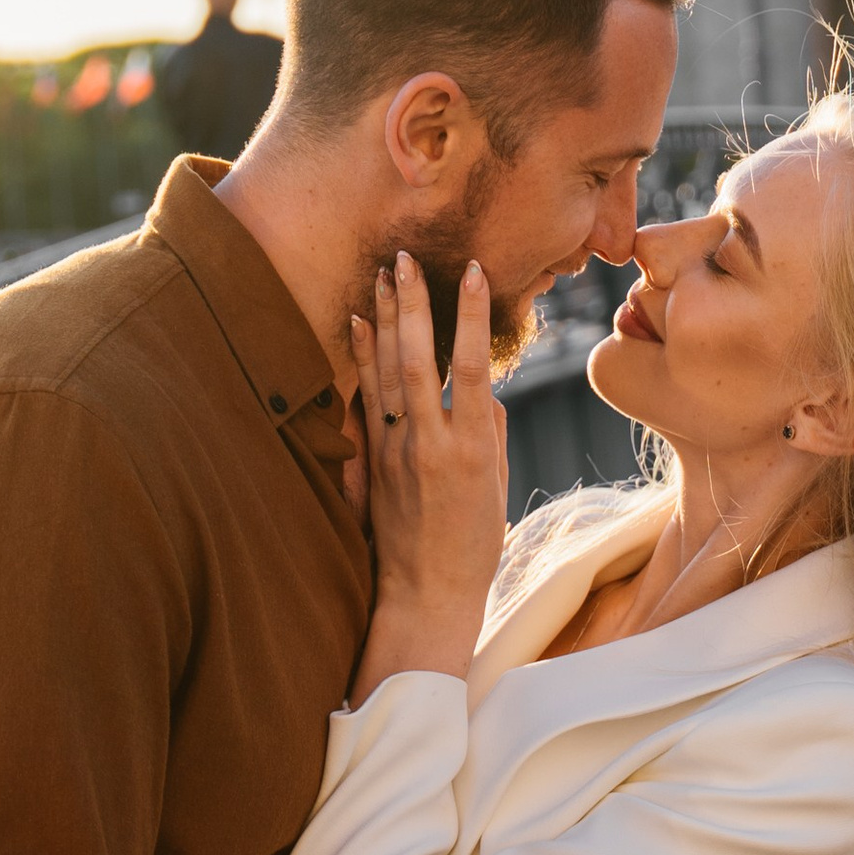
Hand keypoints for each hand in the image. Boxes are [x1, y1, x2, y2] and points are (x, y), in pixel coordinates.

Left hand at [348, 251, 508, 696]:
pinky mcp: (371, 463)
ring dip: (384, 319)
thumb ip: (492, 435)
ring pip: (386, 373)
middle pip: (418, 359)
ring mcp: (394, 452)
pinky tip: (356, 325)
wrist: (424, 598)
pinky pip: (366, 399)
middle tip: (406, 256)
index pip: (473, 366)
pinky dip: (361, 359)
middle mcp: (429, 444)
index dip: (471, 316)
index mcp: (472, 449)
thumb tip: (488, 394)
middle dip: (413, 304)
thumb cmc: (473, 548)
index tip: (470, 271)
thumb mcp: (497, 489)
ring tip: (381, 274)